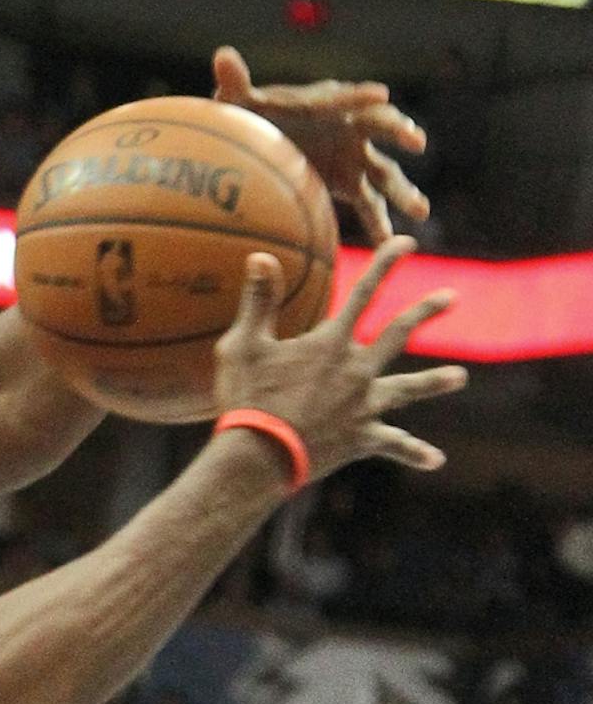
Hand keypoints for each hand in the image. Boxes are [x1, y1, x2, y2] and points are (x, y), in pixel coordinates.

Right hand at [212, 237, 465, 481]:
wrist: (260, 455)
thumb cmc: (247, 397)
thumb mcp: (243, 345)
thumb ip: (258, 302)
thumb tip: (260, 256)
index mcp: (330, 344)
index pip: (364, 293)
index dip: (385, 265)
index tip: (406, 244)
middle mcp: (356, 370)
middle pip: (398, 335)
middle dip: (425, 312)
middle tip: (451, 297)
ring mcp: (363, 406)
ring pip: (406, 390)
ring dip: (434, 382)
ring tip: (460, 377)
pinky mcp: (361, 438)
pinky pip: (394, 444)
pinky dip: (414, 452)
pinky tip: (436, 460)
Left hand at [213, 47, 429, 242]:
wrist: (258, 145)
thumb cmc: (251, 118)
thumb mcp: (240, 103)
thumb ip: (236, 83)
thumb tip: (223, 56)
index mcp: (326, 103)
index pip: (346, 97)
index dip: (360, 96)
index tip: (380, 95)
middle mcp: (349, 127)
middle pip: (379, 128)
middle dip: (398, 131)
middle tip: (416, 140)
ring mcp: (354, 156)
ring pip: (384, 172)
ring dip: (402, 190)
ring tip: (420, 211)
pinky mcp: (349, 182)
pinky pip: (369, 204)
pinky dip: (379, 222)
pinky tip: (388, 242)